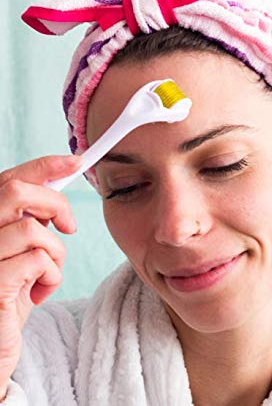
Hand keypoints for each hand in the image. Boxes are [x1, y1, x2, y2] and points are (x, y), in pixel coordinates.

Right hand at [0, 155, 80, 390]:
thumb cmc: (10, 299)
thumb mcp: (21, 254)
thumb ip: (30, 223)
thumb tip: (58, 191)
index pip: (8, 179)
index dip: (44, 165)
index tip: (76, 160)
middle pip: (16, 191)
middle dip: (55, 203)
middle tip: (69, 227)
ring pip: (32, 229)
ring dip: (55, 251)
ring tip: (48, 273)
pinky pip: (37, 260)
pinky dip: (52, 274)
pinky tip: (41, 291)